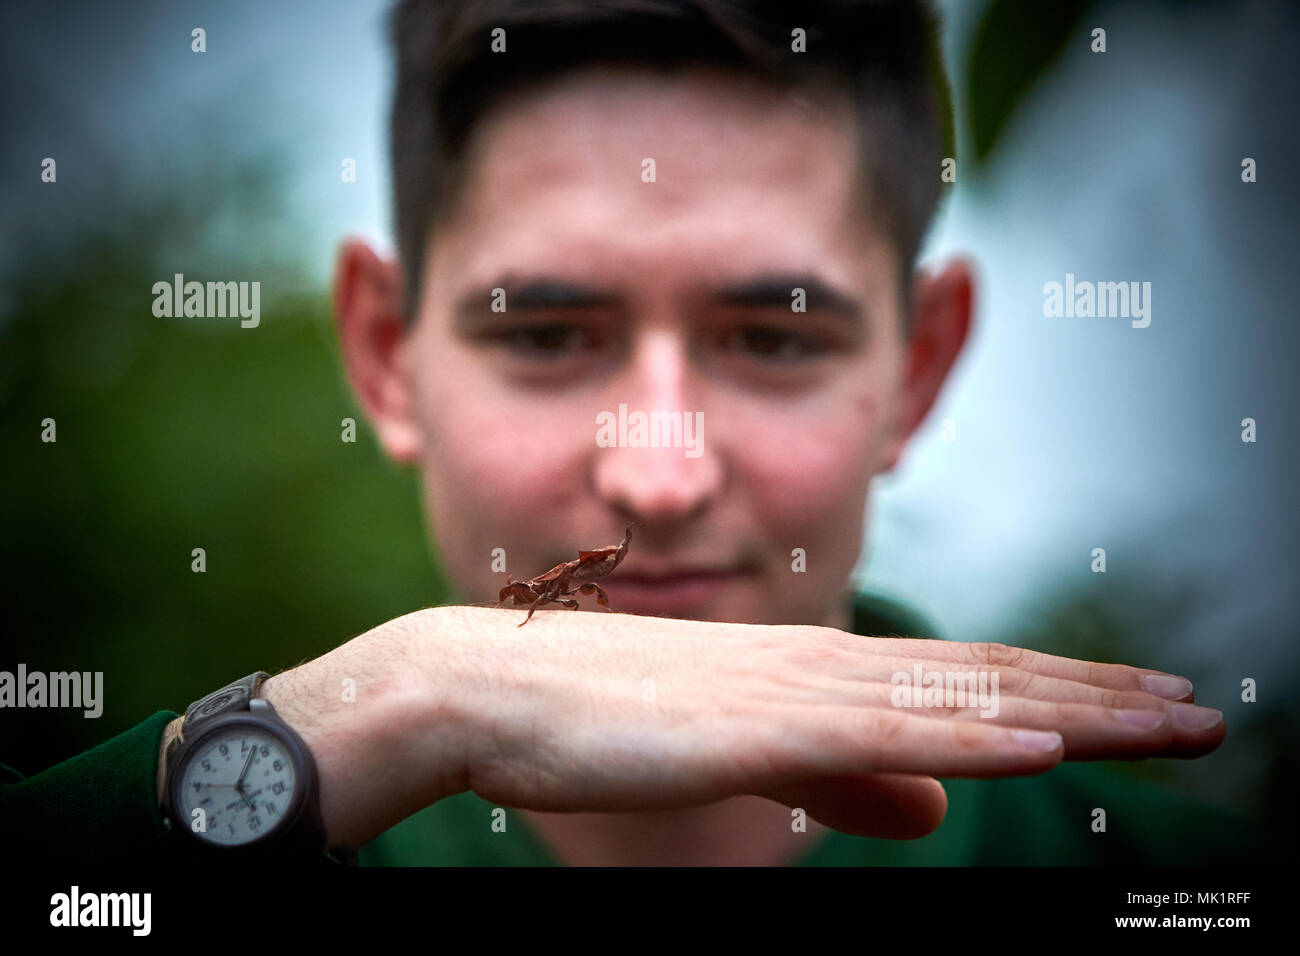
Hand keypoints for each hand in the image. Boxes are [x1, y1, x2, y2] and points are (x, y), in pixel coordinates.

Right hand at [230, 604, 1222, 849]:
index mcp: (819, 674)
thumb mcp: (743, 751)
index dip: (1064, 693)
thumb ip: (841, 775)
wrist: (489, 685)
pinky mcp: (743, 725)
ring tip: (1167, 722)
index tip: (1147, 707)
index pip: (966, 684)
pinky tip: (1036, 746)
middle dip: (1101, 700)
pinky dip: (964, 737)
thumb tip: (931, 806)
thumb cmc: (604, 719)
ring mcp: (786, 691)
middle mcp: (819, 668)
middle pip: (984, 685)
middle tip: (1203, 713)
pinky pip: (870, 733)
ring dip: (1068, 712)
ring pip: (952, 702)